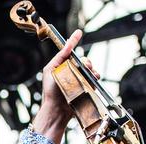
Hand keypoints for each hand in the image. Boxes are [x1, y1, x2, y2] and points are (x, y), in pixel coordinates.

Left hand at [33, 29, 99, 143]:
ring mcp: (79, 79)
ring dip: (91, 69)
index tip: (79, 32)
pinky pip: (94, 78)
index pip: (69, 51)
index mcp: (61, 66)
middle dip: (85, 61)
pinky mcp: (86, 87)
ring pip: (90, 68)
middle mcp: (70, 71)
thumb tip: (68, 45)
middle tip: (83, 66)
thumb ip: (60, 57)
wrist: (57, 109)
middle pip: (83, 60)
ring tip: (88, 74)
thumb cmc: (51, 91)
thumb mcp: (51, 71)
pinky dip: (95, 77)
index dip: (73, 41)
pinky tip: (93, 80)